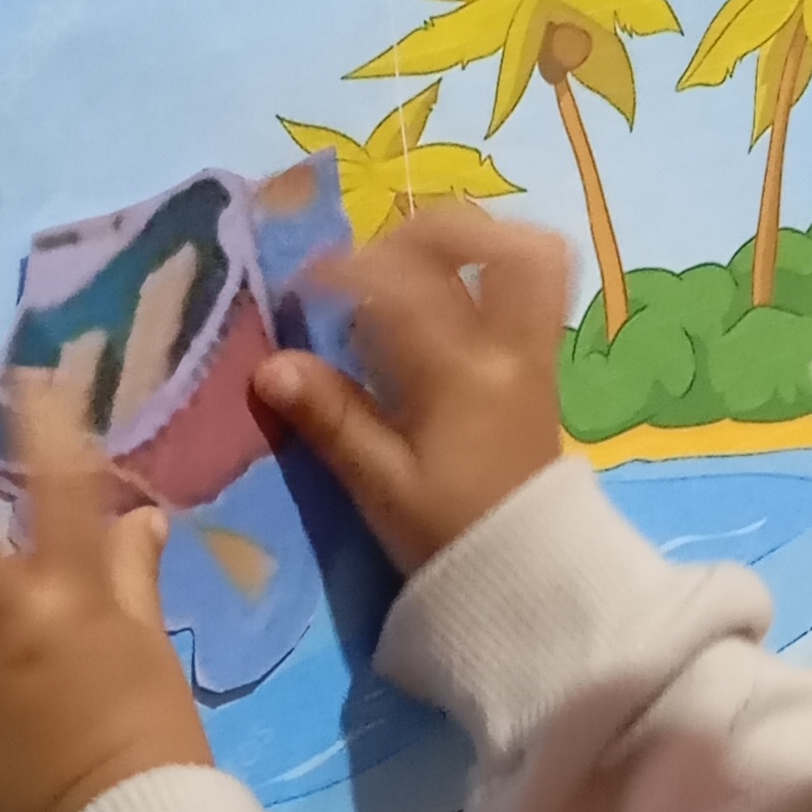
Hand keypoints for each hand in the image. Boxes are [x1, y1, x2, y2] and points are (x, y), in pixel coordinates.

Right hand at [250, 207, 569, 571]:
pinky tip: (442, 303)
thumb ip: (333, 419)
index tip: (304, 290)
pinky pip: (534, 289)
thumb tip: (270, 366)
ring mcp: (534, 353)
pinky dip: (488, 273)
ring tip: (414, 268)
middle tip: (374, 261)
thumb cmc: (448, 534)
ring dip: (471, 244)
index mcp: (461, 374)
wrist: (527, 578)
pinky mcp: (541, 368)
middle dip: (427, 233)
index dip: (345, 270)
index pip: (406, 285)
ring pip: (529, 258)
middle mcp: (508, 348)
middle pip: (495, 245)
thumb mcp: (381, 485)